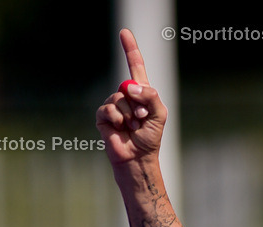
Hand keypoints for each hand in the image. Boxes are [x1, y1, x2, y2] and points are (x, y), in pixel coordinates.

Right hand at [95, 29, 167, 165]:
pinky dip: (116, 119)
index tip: (124, 32)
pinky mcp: (103, 116)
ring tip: (133, 127)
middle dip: (139, 104)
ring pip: (119, 98)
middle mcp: (126, 96)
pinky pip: (107, 109)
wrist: (137, 158)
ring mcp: (114, 105)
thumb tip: (130, 86)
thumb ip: (151, 96)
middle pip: (128, 85)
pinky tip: (120, 128)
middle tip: (143, 120)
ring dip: (129, 115)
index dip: (130, 49)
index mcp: (142, 93)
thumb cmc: (150, 138)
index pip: (135, 66)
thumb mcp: (159, 115)